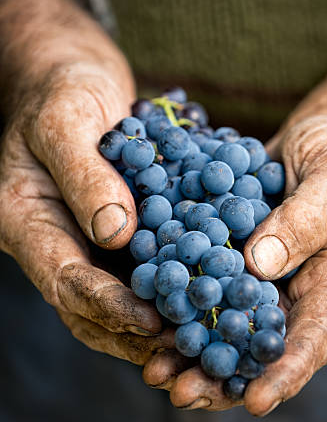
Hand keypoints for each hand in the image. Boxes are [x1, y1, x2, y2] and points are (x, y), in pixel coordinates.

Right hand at [0, 0, 170, 366]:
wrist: (73, 73)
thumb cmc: (61, 86)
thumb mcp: (67, 118)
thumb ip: (84, 175)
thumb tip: (116, 234)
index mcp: (25, 221)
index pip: (64, 279)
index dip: (109, 306)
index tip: (154, 322)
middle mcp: (55, 240)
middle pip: (89, 306)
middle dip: (135, 332)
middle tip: (185, 347)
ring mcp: (84, 239)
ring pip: (116, 297)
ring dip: (154, 322)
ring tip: (200, 337)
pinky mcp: (116, 231)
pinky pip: (140, 268)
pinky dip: (169, 287)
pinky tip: (206, 293)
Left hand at [144, 114, 326, 412]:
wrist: (318, 140)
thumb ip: (307, 218)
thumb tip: (259, 264)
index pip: (320, 335)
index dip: (289, 370)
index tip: (255, 402)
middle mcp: (299, 291)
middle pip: (264, 346)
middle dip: (224, 376)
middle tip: (183, 394)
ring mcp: (264, 278)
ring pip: (229, 327)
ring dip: (193, 353)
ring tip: (154, 373)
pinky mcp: (233, 259)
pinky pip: (207, 288)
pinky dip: (180, 306)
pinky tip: (146, 318)